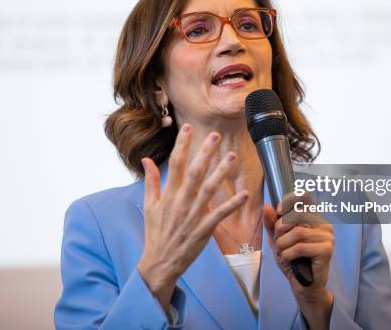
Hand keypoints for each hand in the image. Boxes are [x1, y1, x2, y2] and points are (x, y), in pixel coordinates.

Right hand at [137, 124, 248, 313]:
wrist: (160, 262)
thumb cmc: (155, 233)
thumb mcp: (149, 206)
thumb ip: (151, 181)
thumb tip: (147, 160)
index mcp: (168, 195)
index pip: (175, 164)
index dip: (182, 145)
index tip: (188, 128)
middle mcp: (180, 202)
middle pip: (194, 172)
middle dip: (204, 152)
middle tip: (214, 135)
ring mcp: (192, 216)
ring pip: (209, 190)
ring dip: (221, 172)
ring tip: (231, 156)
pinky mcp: (203, 230)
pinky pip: (220, 214)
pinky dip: (232, 204)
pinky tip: (243, 193)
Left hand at [263, 198, 334, 328]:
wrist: (302, 284)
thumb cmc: (292, 260)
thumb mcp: (277, 239)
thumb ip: (272, 224)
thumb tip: (267, 207)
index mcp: (313, 218)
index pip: (303, 198)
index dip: (287, 202)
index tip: (277, 213)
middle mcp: (323, 224)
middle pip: (296, 215)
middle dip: (280, 230)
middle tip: (279, 244)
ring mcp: (327, 236)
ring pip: (297, 233)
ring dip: (283, 245)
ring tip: (283, 254)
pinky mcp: (327, 249)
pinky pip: (300, 247)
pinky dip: (288, 254)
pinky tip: (289, 260)